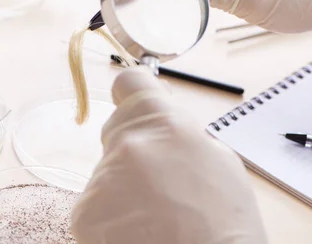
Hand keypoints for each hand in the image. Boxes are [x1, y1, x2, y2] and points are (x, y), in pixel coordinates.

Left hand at [71, 67, 266, 243]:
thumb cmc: (226, 227)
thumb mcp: (220, 164)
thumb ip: (182, 136)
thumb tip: (162, 130)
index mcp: (167, 124)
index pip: (130, 83)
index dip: (131, 95)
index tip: (134, 107)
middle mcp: (130, 144)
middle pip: (118, 135)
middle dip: (132, 154)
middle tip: (160, 187)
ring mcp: (103, 179)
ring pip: (106, 175)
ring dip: (122, 191)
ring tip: (154, 218)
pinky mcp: (85, 212)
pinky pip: (94, 206)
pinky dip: (109, 219)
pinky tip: (136, 233)